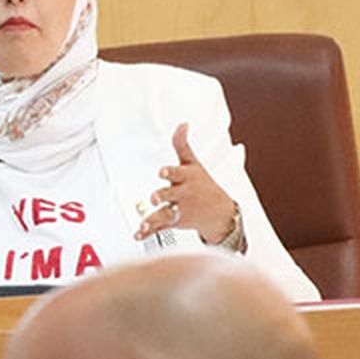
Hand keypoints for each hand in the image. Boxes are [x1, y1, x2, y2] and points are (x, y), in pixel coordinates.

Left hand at [135, 123, 237, 243]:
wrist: (221, 213)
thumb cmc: (204, 185)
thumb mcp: (194, 164)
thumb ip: (182, 145)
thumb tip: (182, 124)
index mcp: (187, 178)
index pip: (178, 173)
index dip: (170, 172)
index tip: (162, 172)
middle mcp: (183, 194)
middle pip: (171, 194)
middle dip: (163, 195)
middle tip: (154, 198)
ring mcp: (179, 209)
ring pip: (165, 214)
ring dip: (153, 218)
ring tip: (144, 223)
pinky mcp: (174, 222)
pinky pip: (159, 227)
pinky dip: (148, 231)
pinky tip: (138, 234)